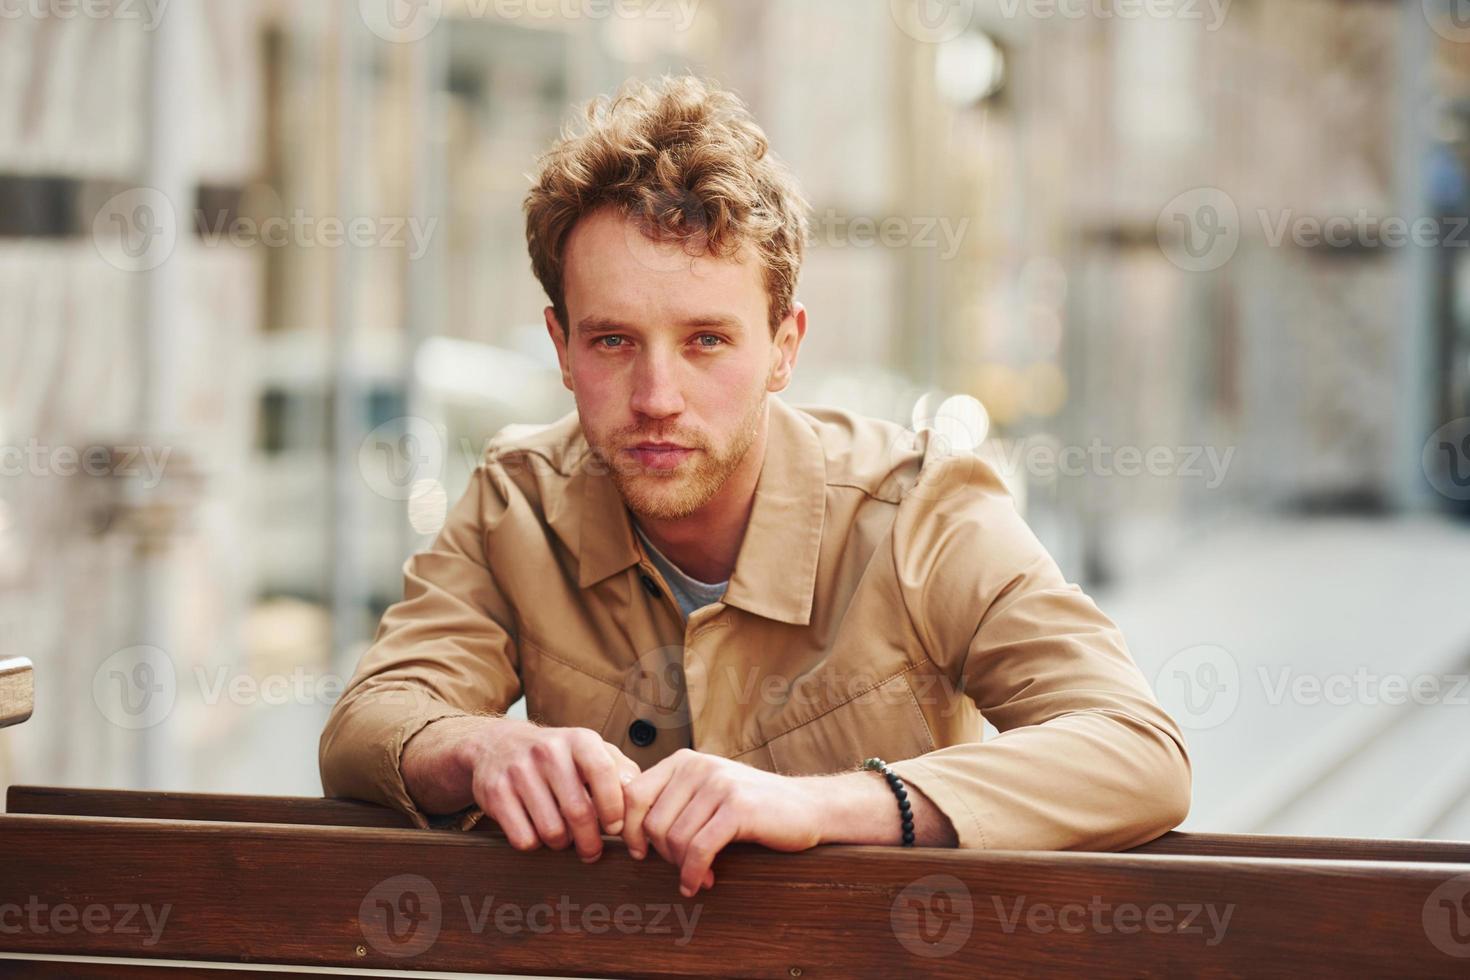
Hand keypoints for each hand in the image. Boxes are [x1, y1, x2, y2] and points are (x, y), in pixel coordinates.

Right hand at [463, 719, 641, 861]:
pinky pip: (524, 838)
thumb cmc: (556, 756)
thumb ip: (620, 769)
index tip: (615, 828)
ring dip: (561, 844)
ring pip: (551, 831)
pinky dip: (534, 844)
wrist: (497, 745)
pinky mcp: (495, 792)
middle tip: (592, 851)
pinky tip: (537, 832)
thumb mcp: (589, 750)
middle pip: (578, 812)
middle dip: (590, 841)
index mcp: (578, 739)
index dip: (613, 808)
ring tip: (563, 838)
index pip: (604, 774)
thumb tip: (640, 794)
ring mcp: (518, 770)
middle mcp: (548, 750)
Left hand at [619, 749, 825, 896]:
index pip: (634, 795)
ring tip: (698, 876)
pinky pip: (699, 849)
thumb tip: (627, 830)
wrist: (807, 807)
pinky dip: (694, 873)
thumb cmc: (752, 807)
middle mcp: (698, 767)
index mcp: (684, 761)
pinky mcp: (738, 808)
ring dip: (682, 868)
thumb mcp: (706, 793)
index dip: (631, 830)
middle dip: (663, 855)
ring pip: (675, 838)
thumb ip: (673, 801)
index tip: (640, 854)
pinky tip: (700, 883)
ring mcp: (719, 785)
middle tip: (681, 869)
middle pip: (653, 823)